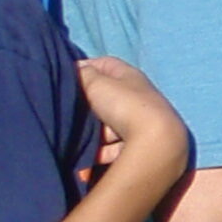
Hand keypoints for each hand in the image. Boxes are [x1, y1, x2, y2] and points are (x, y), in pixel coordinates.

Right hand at [79, 57, 189, 186]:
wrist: (155, 143)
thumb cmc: (124, 105)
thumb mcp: (97, 83)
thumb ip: (84, 74)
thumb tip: (78, 72)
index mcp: (131, 76)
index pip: (106, 64)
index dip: (85, 68)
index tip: (66, 79)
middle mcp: (140, 97)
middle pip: (107, 97)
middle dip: (87, 106)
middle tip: (69, 112)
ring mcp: (142, 122)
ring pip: (110, 124)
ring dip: (94, 132)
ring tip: (78, 137)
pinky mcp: (141, 145)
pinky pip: (115, 147)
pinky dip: (102, 152)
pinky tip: (89, 156)